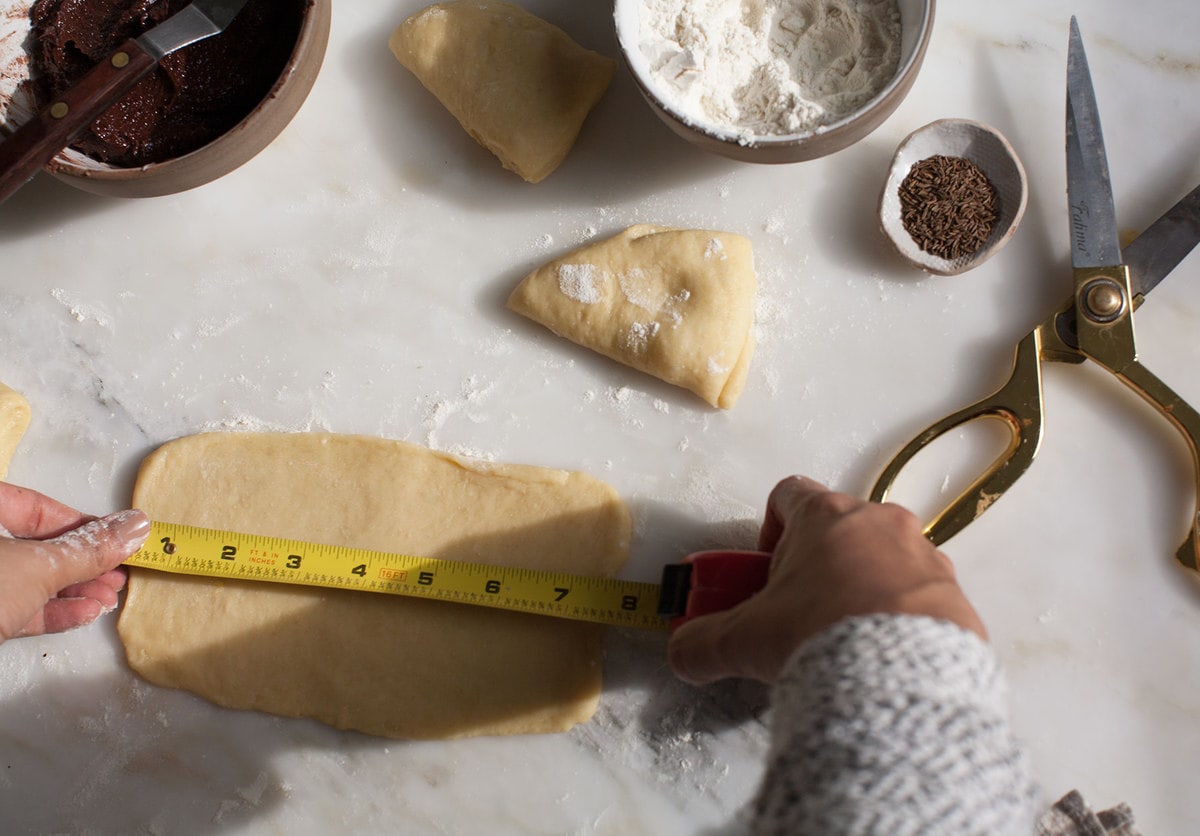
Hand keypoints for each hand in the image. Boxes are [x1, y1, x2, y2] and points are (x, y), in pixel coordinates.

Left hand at [0, 482, 149, 642]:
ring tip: (110, 598)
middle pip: (40, 547)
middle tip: (119, 573)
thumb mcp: (39, 567)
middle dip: (84, 564)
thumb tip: (136, 526)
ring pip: (32, 580)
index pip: (38, 509)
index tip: (118, 539)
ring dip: (76, 590)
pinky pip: (19, 606)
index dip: (83, 524)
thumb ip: (89, 549)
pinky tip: (87, 613)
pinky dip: (53, 611)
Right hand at [668, 476, 985, 684]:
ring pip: (885, 561)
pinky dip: (900, 619)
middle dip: (820, 566)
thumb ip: (703, 642)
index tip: (765, 569)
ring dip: (864, 589)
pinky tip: (884, 658)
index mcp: (825, 516)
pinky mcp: (957, 596)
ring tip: (847, 642)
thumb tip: (681, 653)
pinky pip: (921, 598)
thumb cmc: (817, 636)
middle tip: (801, 614)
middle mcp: (880, 523)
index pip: (789, 494)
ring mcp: (925, 557)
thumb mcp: (744, 641)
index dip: (770, 528)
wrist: (901, 680)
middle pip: (841, 529)